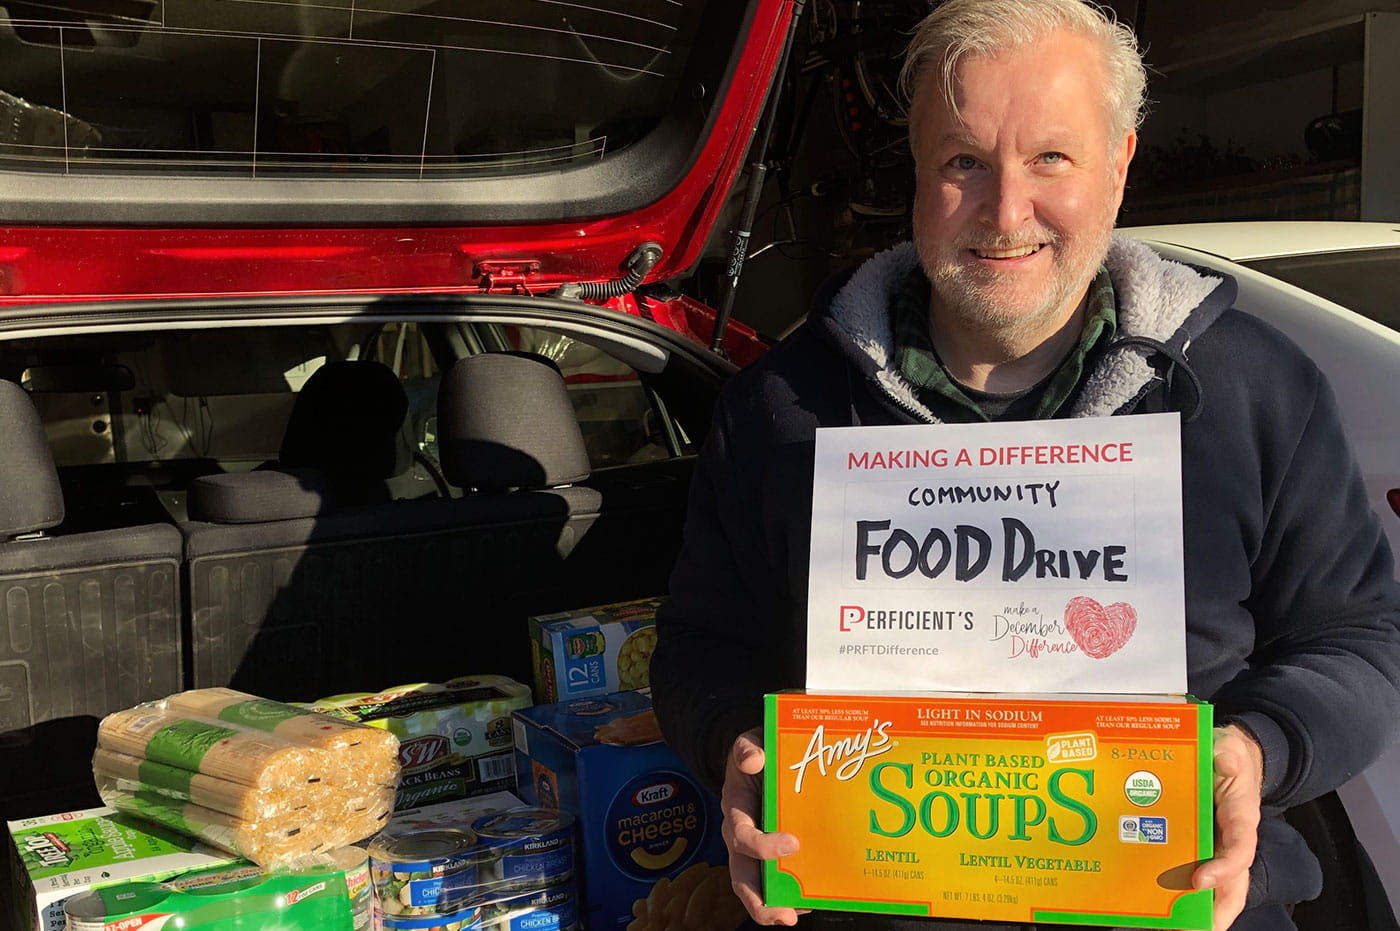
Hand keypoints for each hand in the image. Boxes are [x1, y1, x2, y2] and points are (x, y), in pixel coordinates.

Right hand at [720, 728, 809, 925]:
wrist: (758, 758)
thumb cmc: (756, 754)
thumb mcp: (749, 743)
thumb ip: (748, 748)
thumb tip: (753, 760)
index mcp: (736, 810)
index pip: (741, 836)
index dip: (763, 845)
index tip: (792, 843)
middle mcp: (741, 837)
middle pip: (742, 877)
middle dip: (760, 901)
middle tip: (784, 915)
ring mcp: (756, 851)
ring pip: (757, 888)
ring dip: (776, 906)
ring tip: (801, 914)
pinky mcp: (772, 857)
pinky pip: (778, 883)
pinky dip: (794, 896)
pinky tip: (814, 900)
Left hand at [1192, 724, 1263, 929]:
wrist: (1229, 756)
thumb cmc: (1229, 754)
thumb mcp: (1230, 746)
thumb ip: (1228, 751)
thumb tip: (1225, 758)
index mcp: (1241, 816)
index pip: (1240, 848)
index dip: (1224, 867)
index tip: (1201, 879)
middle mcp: (1232, 838)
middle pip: (1233, 882)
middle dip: (1219, 908)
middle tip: (1199, 928)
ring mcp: (1217, 844)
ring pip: (1217, 885)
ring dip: (1201, 908)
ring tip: (1178, 926)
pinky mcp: (1200, 844)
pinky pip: (1195, 872)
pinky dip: (1184, 891)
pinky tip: (1163, 906)